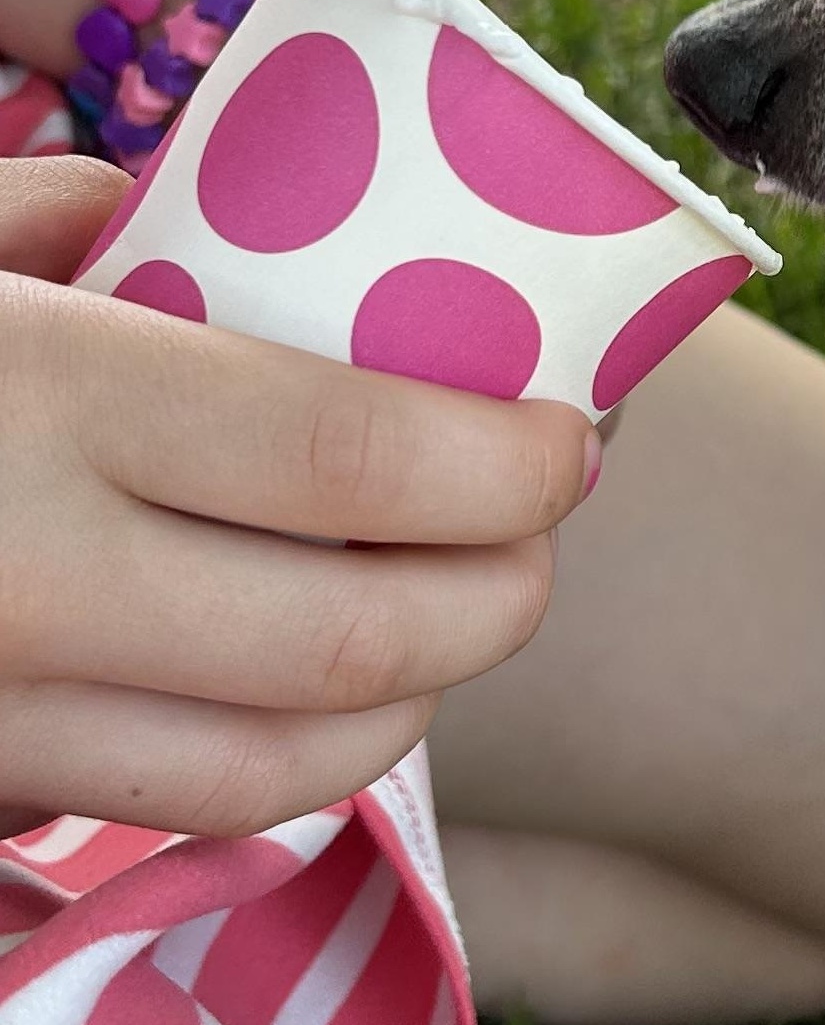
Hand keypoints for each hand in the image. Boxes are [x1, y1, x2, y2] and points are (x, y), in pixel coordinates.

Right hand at [0, 157, 595, 838]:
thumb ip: (43, 220)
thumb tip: (154, 214)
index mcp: (44, 396)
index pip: (357, 459)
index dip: (509, 464)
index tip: (571, 438)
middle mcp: (26, 584)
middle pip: (358, 644)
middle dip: (499, 595)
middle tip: (539, 535)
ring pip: (279, 769)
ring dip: (410, 701)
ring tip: (450, 618)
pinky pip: (161, 810)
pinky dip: (272, 759)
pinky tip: (301, 688)